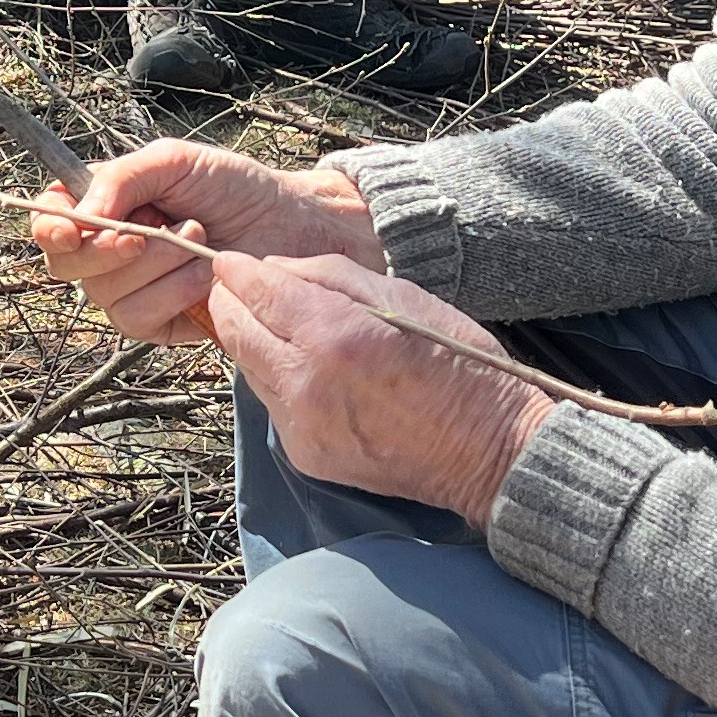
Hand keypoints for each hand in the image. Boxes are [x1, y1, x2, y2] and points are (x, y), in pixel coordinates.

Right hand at [34, 142, 378, 347]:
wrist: (291, 224)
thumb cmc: (234, 187)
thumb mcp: (174, 161)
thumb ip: (119, 179)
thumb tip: (78, 217)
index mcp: (104, 208)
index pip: (50, 224)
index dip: (50, 228)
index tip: (72, 228)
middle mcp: (109, 253)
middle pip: (67, 267)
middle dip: (109, 248)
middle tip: (154, 226)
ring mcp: (133, 292)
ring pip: (105, 296)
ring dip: (155, 265)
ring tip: (198, 239)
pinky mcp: (161, 324)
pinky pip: (139, 320)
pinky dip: (172, 292)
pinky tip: (204, 273)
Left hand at [208, 252, 546, 520]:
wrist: (486, 448)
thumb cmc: (457, 362)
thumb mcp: (404, 295)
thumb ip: (330, 275)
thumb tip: (275, 269)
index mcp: (332, 334)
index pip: (257, 291)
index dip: (237, 271)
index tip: (230, 261)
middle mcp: (305, 382)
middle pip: (235, 330)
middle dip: (230, 301)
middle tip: (236, 286)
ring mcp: (301, 424)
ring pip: (248, 368)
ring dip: (253, 341)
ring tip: (276, 324)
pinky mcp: (305, 454)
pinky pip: (272, 404)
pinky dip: (278, 380)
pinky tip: (305, 369)